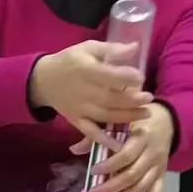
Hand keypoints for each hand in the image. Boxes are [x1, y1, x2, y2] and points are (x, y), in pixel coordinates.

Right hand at [29, 42, 151, 144]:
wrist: (43, 80)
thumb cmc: (69, 61)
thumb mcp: (89, 47)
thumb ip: (112, 49)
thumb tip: (135, 47)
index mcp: (87, 71)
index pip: (111, 76)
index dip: (128, 78)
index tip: (141, 78)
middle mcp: (85, 92)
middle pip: (112, 99)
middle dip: (133, 100)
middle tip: (149, 98)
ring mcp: (80, 108)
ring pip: (106, 115)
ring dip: (127, 117)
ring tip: (145, 114)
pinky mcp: (76, 120)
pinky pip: (90, 132)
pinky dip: (103, 139)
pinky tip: (118, 144)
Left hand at [72, 103, 172, 191]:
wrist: (168, 120)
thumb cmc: (137, 119)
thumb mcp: (120, 120)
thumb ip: (99, 133)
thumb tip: (75, 149)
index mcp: (141, 137)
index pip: (125, 155)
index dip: (109, 165)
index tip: (92, 171)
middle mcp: (151, 153)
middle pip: (132, 175)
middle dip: (111, 187)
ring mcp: (158, 165)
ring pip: (142, 186)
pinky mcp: (162, 173)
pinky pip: (158, 191)